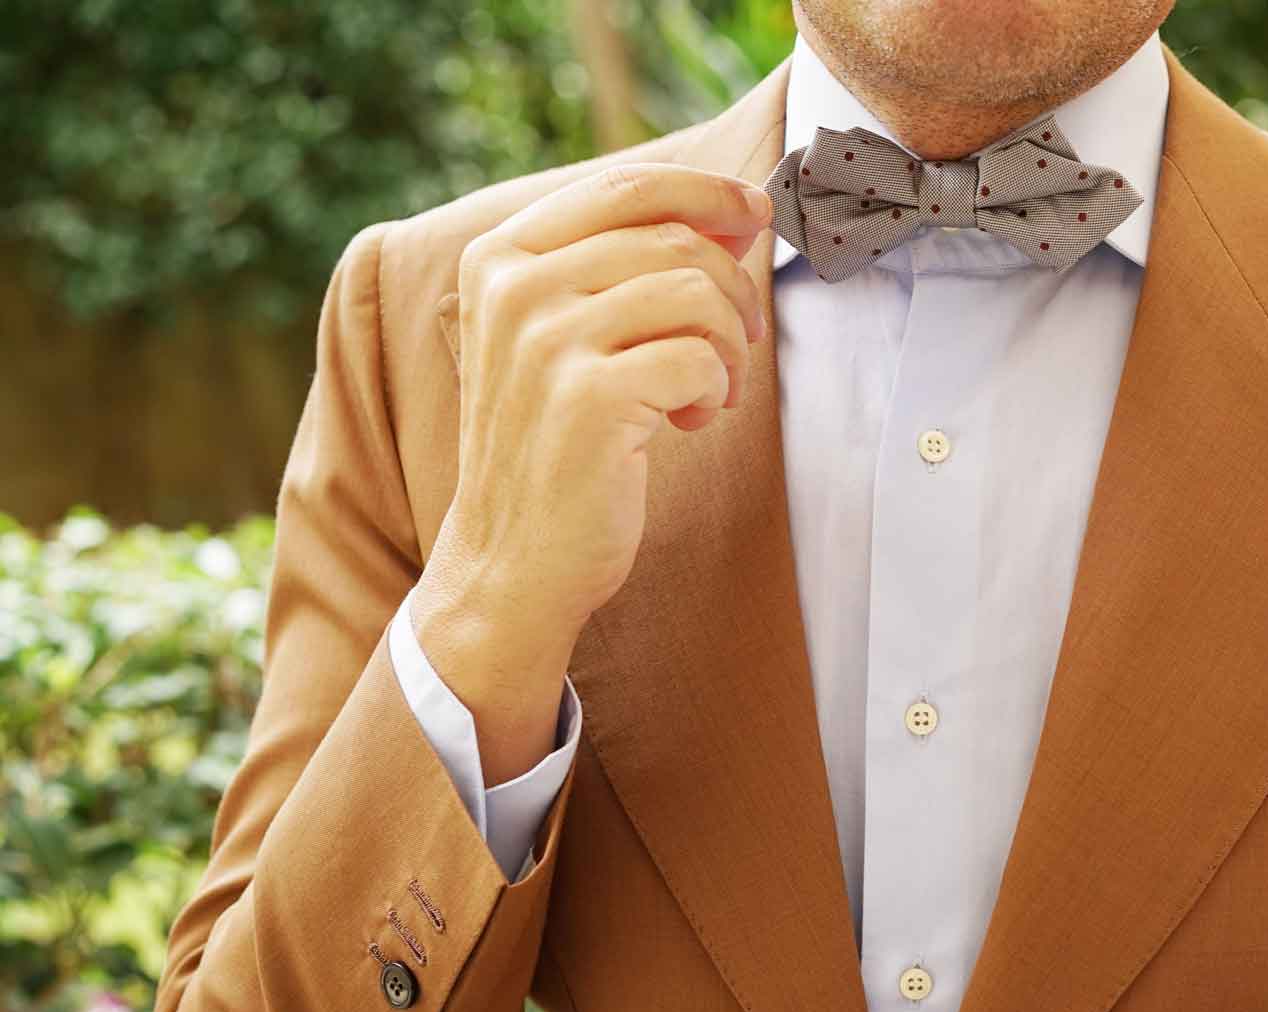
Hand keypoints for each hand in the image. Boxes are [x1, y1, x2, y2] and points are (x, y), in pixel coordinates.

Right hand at [410, 163, 771, 781]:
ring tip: (708, 387)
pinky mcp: (588, 398)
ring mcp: (546, 340)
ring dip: (727, 344)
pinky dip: (715, 389)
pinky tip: (689, 420)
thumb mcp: (562, 335)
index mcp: (500, 255)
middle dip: (732, 287)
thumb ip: (624, 267)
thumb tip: (735, 211)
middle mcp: (515, 287)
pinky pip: (700, 358)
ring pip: (694, 293)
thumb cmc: (553, 445)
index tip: (753, 214)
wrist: (511, 558)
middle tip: (738, 340)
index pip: (626, 184)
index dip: (706, 192)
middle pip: (674, 239)